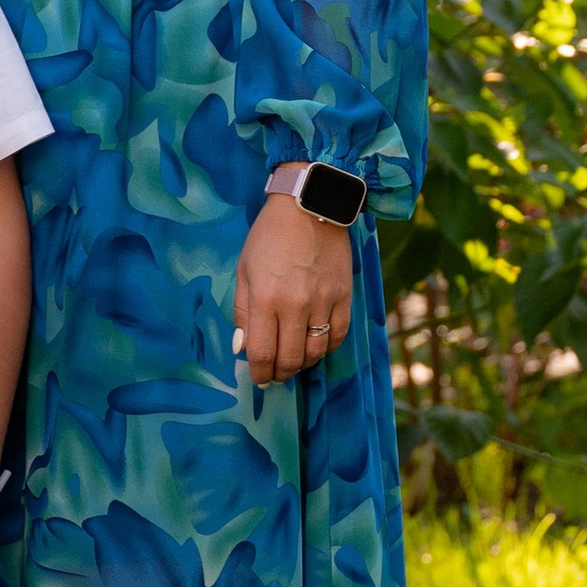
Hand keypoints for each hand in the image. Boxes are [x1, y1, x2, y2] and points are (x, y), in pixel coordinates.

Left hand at [233, 189, 352, 386]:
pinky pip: (338, 335)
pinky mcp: (344, 296)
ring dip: (303, 364)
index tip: (258, 379)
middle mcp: (296, 305)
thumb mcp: (244, 271)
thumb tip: (242, 348)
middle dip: (280, 373)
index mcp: (266, 298)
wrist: (309, 207)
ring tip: (293, 362)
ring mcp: (324, 302)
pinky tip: (315, 346)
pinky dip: (326, 348)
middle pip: (291, 358)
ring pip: (316, 352)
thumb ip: (242, 312)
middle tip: (274, 374)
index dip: (259, 373)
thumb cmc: (268, 237)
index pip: (262, 352)